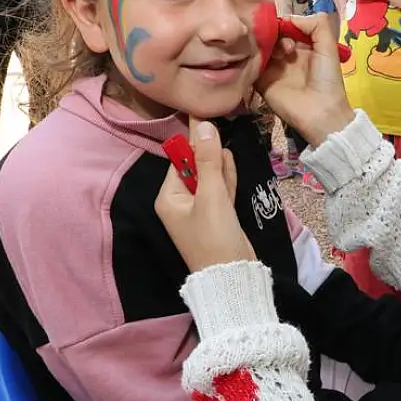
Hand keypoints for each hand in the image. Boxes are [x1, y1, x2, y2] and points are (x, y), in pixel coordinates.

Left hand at [155, 118, 254, 271]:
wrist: (232, 276)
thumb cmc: (215, 236)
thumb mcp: (211, 195)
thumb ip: (208, 159)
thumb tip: (204, 125)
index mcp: (168, 198)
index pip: (180, 161)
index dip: (196, 144)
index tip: (210, 125)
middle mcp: (180, 203)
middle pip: (196, 167)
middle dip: (211, 156)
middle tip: (222, 145)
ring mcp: (199, 210)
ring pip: (210, 178)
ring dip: (221, 167)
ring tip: (228, 157)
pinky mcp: (217, 216)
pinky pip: (220, 191)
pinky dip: (226, 180)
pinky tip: (232, 166)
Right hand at [255, 13, 353, 146]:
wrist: (319, 112)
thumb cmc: (327, 79)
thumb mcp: (328, 47)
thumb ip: (316, 25)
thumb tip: (289, 17)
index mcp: (303, 46)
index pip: (287, 27)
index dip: (284, 23)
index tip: (284, 26)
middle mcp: (286, 55)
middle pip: (272, 35)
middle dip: (275, 34)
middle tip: (285, 47)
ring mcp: (272, 67)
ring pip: (260, 47)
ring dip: (265, 45)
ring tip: (279, 55)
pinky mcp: (260, 80)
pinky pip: (251, 64)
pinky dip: (252, 57)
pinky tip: (259, 56)